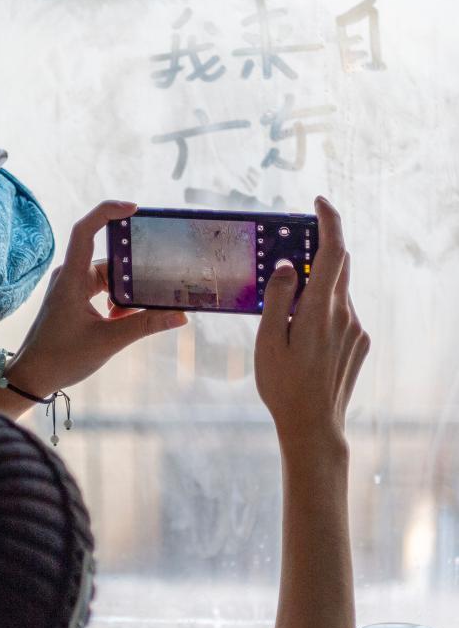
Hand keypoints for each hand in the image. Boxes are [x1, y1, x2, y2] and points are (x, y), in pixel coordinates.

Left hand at [4, 200, 186, 398]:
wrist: (31, 377)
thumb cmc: (61, 358)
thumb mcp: (109, 341)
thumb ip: (146, 326)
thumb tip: (180, 316)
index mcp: (72, 278)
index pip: (86, 230)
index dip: (108, 212)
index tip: (134, 208)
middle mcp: (69, 276)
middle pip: (108, 259)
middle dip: (133, 271)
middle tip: (160, 279)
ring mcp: (70, 288)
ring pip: (107, 278)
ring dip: (126, 292)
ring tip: (147, 306)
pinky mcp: (72, 300)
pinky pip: (101, 290)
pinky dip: (117, 302)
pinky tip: (127, 320)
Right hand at [255, 196, 369, 449]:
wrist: (314, 425)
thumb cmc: (284, 386)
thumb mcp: (268, 341)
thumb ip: (277, 298)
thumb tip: (286, 266)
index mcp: (320, 310)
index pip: (333, 251)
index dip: (329, 220)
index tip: (319, 202)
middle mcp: (345, 314)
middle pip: (337, 266)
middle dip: (317, 251)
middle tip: (290, 253)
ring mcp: (355, 329)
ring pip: (338, 291)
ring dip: (317, 287)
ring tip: (288, 312)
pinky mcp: (359, 342)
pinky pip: (342, 312)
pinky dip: (324, 308)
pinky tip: (303, 336)